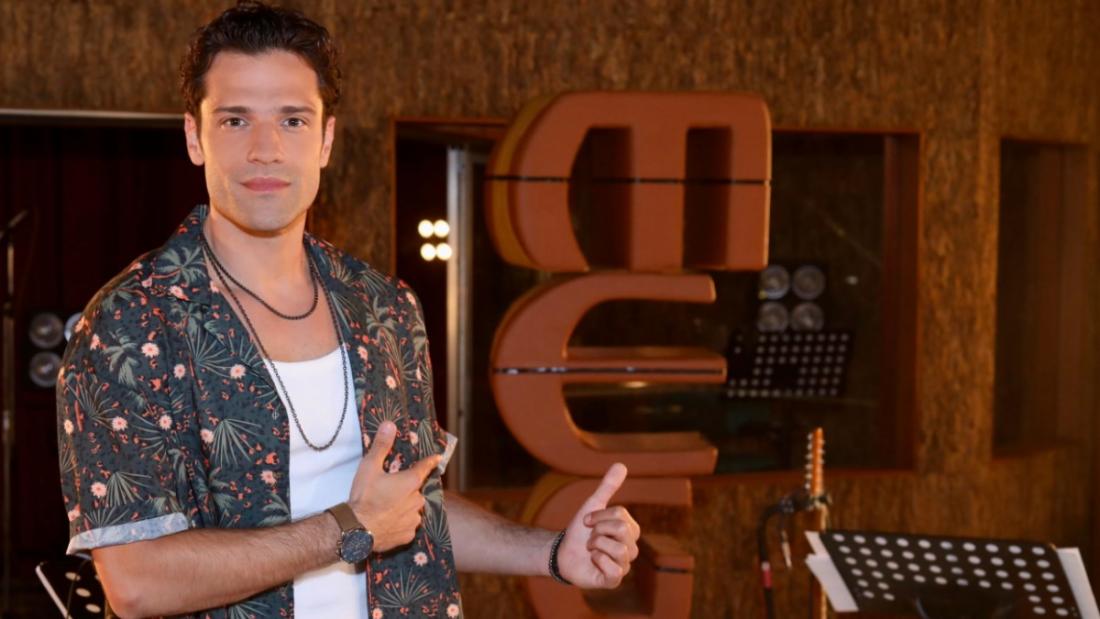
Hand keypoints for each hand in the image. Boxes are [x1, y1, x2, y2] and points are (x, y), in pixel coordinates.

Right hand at [348, 421, 439, 552]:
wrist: (356, 531)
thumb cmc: (364, 497)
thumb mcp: (369, 467)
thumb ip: (381, 446)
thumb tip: (389, 425)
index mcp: (411, 482)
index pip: (425, 468)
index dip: (430, 461)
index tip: (437, 458)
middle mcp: (417, 500)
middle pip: (415, 490)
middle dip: (405, 489)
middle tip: (388, 491)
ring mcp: (413, 519)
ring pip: (412, 508)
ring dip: (403, 506)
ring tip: (385, 508)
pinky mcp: (408, 535)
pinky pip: (407, 525)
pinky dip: (400, 523)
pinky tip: (387, 522)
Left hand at [555, 463, 640, 588]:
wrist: (562, 553)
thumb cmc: (580, 531)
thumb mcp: (593, 505)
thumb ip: (608, 486)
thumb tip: (621, 464)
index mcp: (631, 530)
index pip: (620, 515)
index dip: (598, 516)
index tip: (588, 522)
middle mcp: (632, 549)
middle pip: (621, 530)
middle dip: (597, 531)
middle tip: (590, 537)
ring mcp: (624, 565)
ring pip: (618, 550)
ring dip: (596, 546)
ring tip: (590, 549)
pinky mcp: (614, 580)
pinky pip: (615, 570)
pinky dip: (598, 561)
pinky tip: (593, 561)